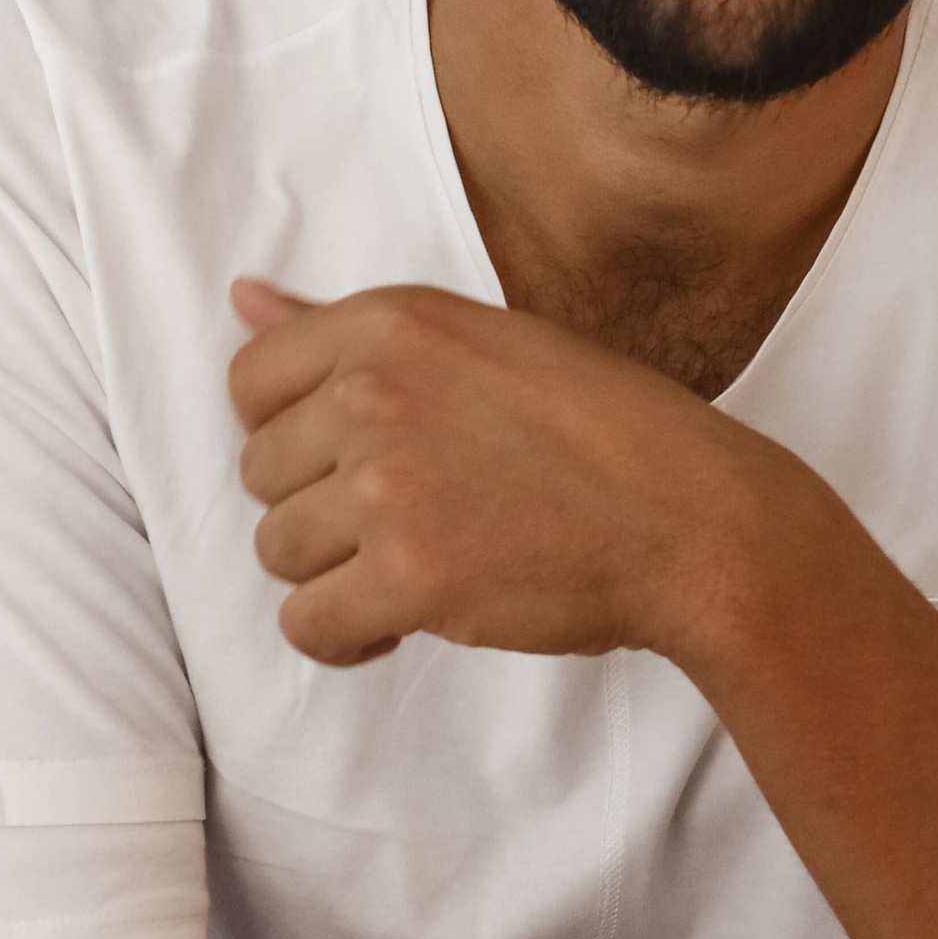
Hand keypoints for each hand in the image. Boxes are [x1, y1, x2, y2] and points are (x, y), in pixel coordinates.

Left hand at [228, 278, 788, 668]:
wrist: (696, 521)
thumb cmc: (608, 433)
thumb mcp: (485, 344)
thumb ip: (352, 331)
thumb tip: (242, 299)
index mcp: (395, 323)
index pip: (251, 381)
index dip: (292, 437)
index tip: (350, 463)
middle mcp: (377, 393)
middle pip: (261, 473)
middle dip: (320, 510)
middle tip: (407, 522)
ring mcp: (388, 486)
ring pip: (278, 551)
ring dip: (334, 576)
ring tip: (412, 572)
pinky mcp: (409, 576)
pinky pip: (307, 623)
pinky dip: (343, 639)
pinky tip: (399, 626)